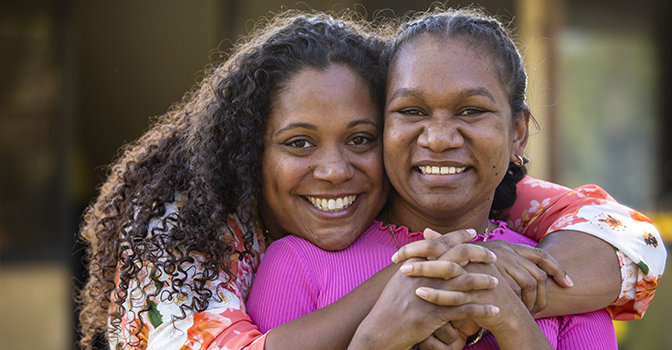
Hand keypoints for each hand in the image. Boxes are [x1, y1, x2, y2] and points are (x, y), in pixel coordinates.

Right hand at [348, 245, 498, 349]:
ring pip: (464, 282)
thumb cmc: (388, 309)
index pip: (440, 243)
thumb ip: (413, 266)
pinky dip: (482, 310)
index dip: (458, 236)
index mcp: (414, 264)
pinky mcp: (434, 315)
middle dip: (478, 254)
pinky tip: (494, 310)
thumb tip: (424, 254)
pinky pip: (464, 310)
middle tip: (493, 256)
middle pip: (456, 257)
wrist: (378, 332)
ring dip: (483, 281)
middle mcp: (422, 276)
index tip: (473, 233)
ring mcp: (429, 294)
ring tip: (497, 282)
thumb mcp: (398, 282)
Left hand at [395, 228, 572, 314]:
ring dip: (424, 270)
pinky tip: (420, 293)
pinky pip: (455, 296)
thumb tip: (425, 230)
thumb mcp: (465, 268)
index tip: (396, 253)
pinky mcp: (478, 299)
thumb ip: (445, 249)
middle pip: (443, 252)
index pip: (440, 244)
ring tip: (403, 271)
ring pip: (448, 271)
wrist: (509, 316)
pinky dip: (437, 294)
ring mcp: (477, 281)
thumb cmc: (481, 290)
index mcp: (468, 256)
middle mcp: (473, 265)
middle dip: (418, 253)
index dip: (417, 246)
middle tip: (396, 258)